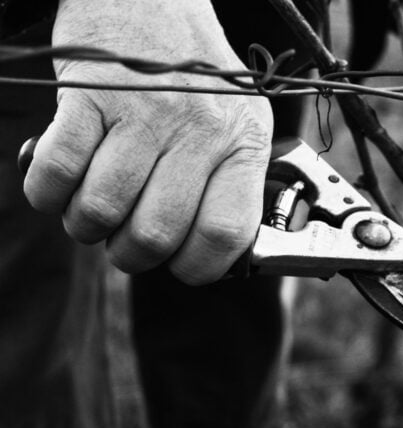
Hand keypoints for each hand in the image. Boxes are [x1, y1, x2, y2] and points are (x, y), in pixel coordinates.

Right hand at [23, 0, 272, 283]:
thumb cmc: (196, 77)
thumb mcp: (240, 126)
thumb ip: (232, 187)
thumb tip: (207, 255)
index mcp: (242, 146)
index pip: (224, 234)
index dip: (197, 267)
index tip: (180, 265)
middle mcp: (198, 131)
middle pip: (156, 234)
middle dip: (132, 256)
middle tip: (126, 243)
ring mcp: (142, 113)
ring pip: (103, 210)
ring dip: (88, 226)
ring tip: (93, 212)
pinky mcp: (88, 94)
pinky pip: (57, 173)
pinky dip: (49, 195)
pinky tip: (60, 188)